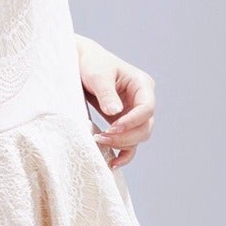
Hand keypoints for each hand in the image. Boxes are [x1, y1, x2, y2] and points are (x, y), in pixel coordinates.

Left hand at [76, 35, 155, 170]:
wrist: (79, 62)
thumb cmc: (90, 63)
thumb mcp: (97, 75)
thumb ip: (107, 93)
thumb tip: (115, 112)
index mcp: (142, 84)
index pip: (147, 109)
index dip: (132, 122)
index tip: (112, 127)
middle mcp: (142, 100)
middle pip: (146, 127)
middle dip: (126, 136)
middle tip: (101, 137)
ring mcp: (133, 113)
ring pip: (139, 137)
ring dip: (122, 144)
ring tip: (99, 142)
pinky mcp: (123, 123)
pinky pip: (129, 142)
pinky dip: (123, 153)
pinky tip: (112, 162)